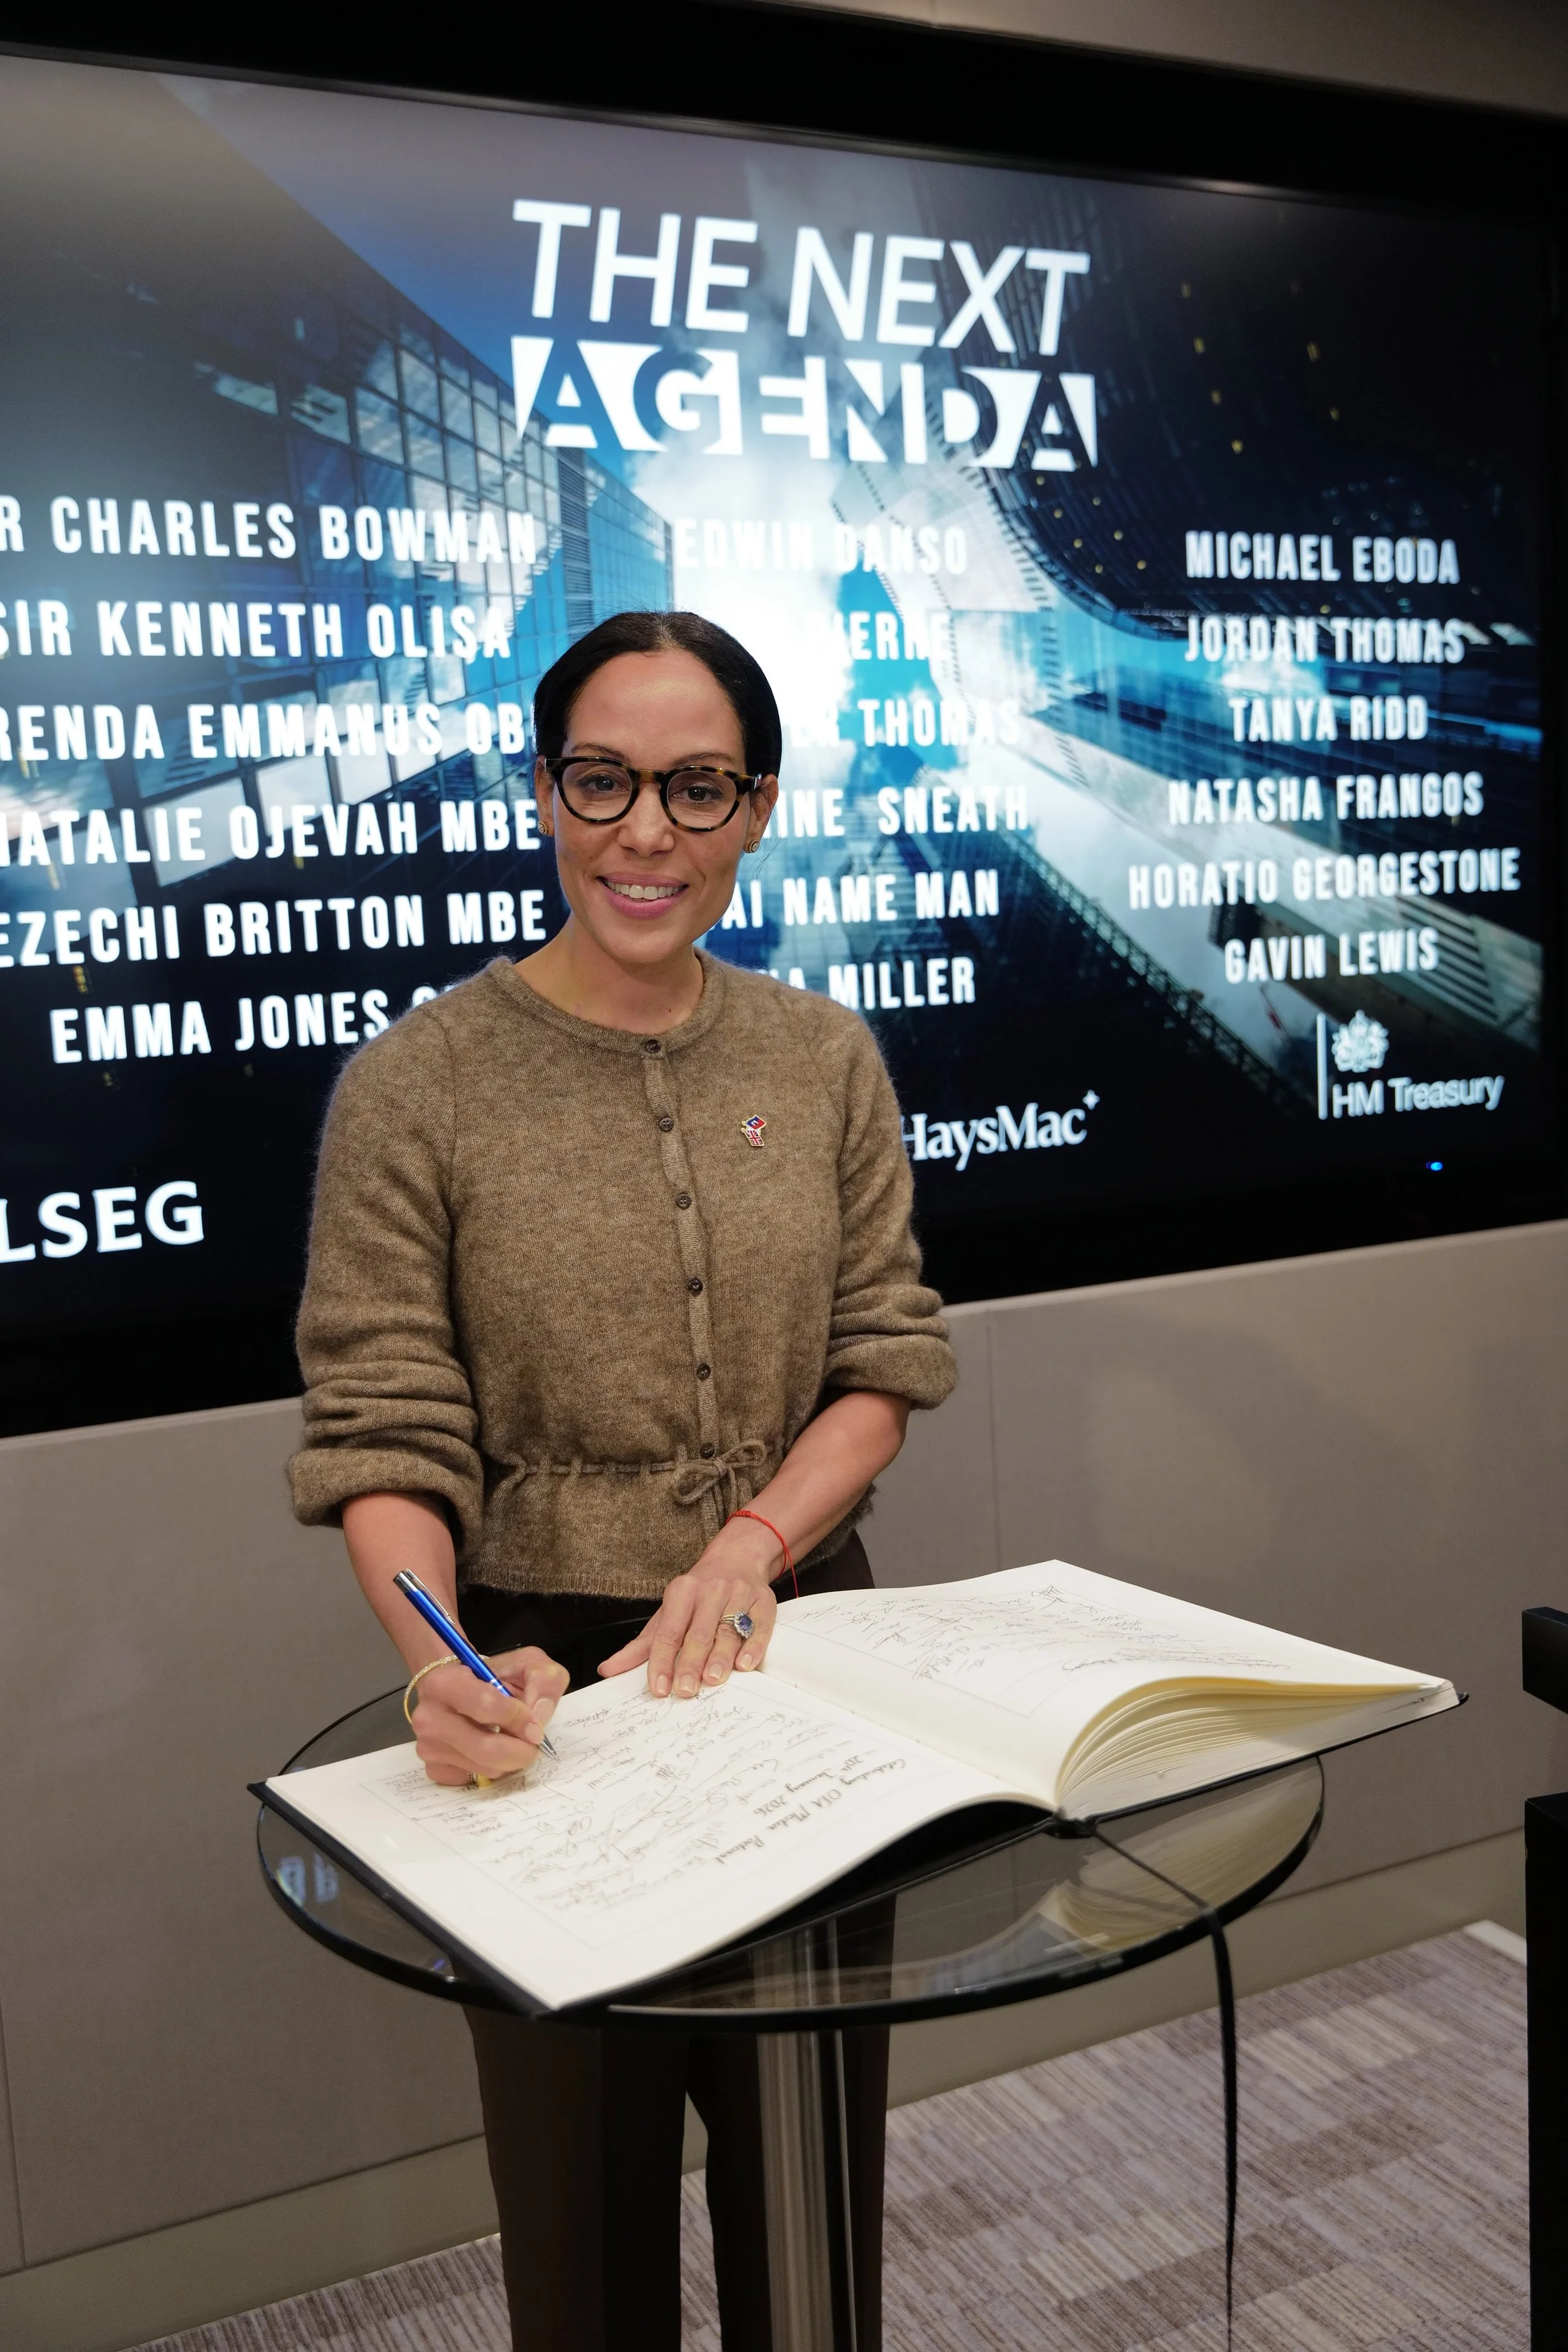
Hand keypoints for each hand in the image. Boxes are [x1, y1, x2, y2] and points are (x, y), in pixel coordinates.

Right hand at [410, 1646, 568, 1785]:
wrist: (456, 1688)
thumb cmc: (491, 1675)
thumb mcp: (525, 1663)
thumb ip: (543, 1681)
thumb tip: (539, 1717)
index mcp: (444, 1683)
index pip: (486, 1706)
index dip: (519, 1719)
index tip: (536, 1725)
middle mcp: (429, 1717)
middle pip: (485, 1748)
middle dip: (520, 1750)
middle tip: (532, 1744)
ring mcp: (428, 1747)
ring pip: (485, 1768)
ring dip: (509, 1760)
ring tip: (512, 1741)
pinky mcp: (434, 1769)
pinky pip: (475, 1779)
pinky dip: (493, 1769)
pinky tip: (492, 1749)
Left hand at [598, 1521, 780, 1695]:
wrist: (737, 1558)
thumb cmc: (697, 1595)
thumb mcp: (666, 1613)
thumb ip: (640, 1646)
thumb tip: (608, 1670)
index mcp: (681, 1592)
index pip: (668, 1632)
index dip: (662, 1661)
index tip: (659, 1687)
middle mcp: (710, 1591)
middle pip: (699, 1633)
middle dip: (690, 1663)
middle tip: (685, 1690)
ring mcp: (739, 1595)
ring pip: (729, 1630)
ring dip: (720, 1657)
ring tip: (712, 1679)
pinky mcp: (764, 1602)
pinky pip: (760, 1627)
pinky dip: (752, 1647)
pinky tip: (744, 1664)